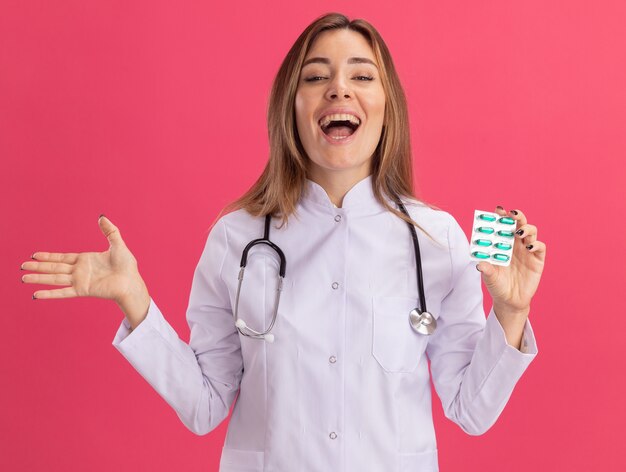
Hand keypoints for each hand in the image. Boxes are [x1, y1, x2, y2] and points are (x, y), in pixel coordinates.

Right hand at [21, 215, 148, 309]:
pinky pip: (63, 292)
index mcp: (85, 260)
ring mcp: (80, 281)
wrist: (131, 282)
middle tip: (22, 267)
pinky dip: (50, 293)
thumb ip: (109, 231)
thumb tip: (101, 216)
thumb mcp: (117, 244)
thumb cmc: (127, 266)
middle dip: (38, 267)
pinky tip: (36, 294)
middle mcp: (79, 271)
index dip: (48, 256)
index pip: (62, 258)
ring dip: (39, 279)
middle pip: (54, 268)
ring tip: (24, 278)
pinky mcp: (83, 290)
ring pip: (54, 279)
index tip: (34, 255)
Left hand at [476, 207, 545, 313]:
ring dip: (526, 228)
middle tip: (511, 214)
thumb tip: (480, 264)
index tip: (497, 209)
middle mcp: (515, 244)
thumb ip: (486, 269)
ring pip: (531, 232)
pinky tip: (529, 247)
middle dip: (516, 216)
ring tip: (519, 232)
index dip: (501, 216)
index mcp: (502, 244)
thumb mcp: (489, 277)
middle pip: (519, 224)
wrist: (510, 301)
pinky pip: (540, 247)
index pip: (503, 226)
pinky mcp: (537, 260)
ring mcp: (527, 251)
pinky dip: (536, 244)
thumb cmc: (497, 286)